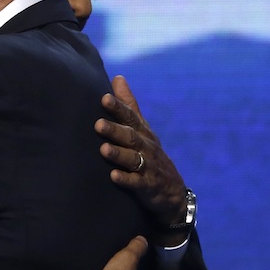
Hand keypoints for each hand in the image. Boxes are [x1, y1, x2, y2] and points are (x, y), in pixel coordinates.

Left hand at [96, 75, 186, 230]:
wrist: (172, 192)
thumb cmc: (149, 154)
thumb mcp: (142, 129)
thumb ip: (128, 105)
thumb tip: (117, 77)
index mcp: (142, 133)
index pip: (131, 117)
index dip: (119, 108)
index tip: (104, 98)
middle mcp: (146, 148)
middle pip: (131, 137)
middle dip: (115, 130)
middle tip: (97, 124)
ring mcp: (148, 168)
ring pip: (133, 159)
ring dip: (119, 154)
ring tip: (103, 149)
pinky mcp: (147, 187)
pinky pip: (137, 184)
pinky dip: (126, 180)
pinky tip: (113, 177)